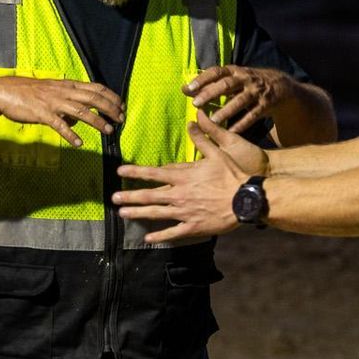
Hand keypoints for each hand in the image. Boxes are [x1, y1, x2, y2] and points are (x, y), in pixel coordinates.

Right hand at [0, 76, 124, 147]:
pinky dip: (71, 134)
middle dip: (110, 109)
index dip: (111, 96)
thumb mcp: (51, 93)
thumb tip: (80, 119)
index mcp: (67, 85)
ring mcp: (53, 102)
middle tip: (121, 119)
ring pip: (81, 111)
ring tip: (108, 131)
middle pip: (93, 98)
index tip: (121, 106)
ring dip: (97, 121)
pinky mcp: (43, 114)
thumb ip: (67, 104)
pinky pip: (60, 125)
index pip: (95, 87)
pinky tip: (79, 143)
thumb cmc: (28, 93)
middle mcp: (63, 92)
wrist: (5, 92)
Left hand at [114, 114, 267, 243]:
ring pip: (156, 214)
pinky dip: (160, 236)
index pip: (153, 173)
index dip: (135, 172)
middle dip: (129, 197)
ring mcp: (184, 212)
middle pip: (149, 196)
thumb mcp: (217, 153)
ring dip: (138, 214)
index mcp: (183, 177)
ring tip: (122, 214)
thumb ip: (202, 138)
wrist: (245, 200)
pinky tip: (148, 238)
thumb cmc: (232, 176)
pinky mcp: (193, 227)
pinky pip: (173, 232)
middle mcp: (179, 195)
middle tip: (113, 198)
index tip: (120, 172)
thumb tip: (192, 120)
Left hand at [185, 65, 295, 134]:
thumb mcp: (230, 79)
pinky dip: (242, 124)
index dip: (202, 79)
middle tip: (196, 105)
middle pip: (226, 85)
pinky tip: (231, 132)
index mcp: (234, 71)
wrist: (280, 85)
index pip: (216, 71)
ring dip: (226, 111)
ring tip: (213, 121)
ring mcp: (256, 91)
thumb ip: (208, 84)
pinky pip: (252, 115)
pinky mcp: (265, 104)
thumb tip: (183, 89)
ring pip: (240, 101)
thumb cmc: (247, 83)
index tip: (188, 89)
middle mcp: (245, 79)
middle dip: (210, 94)